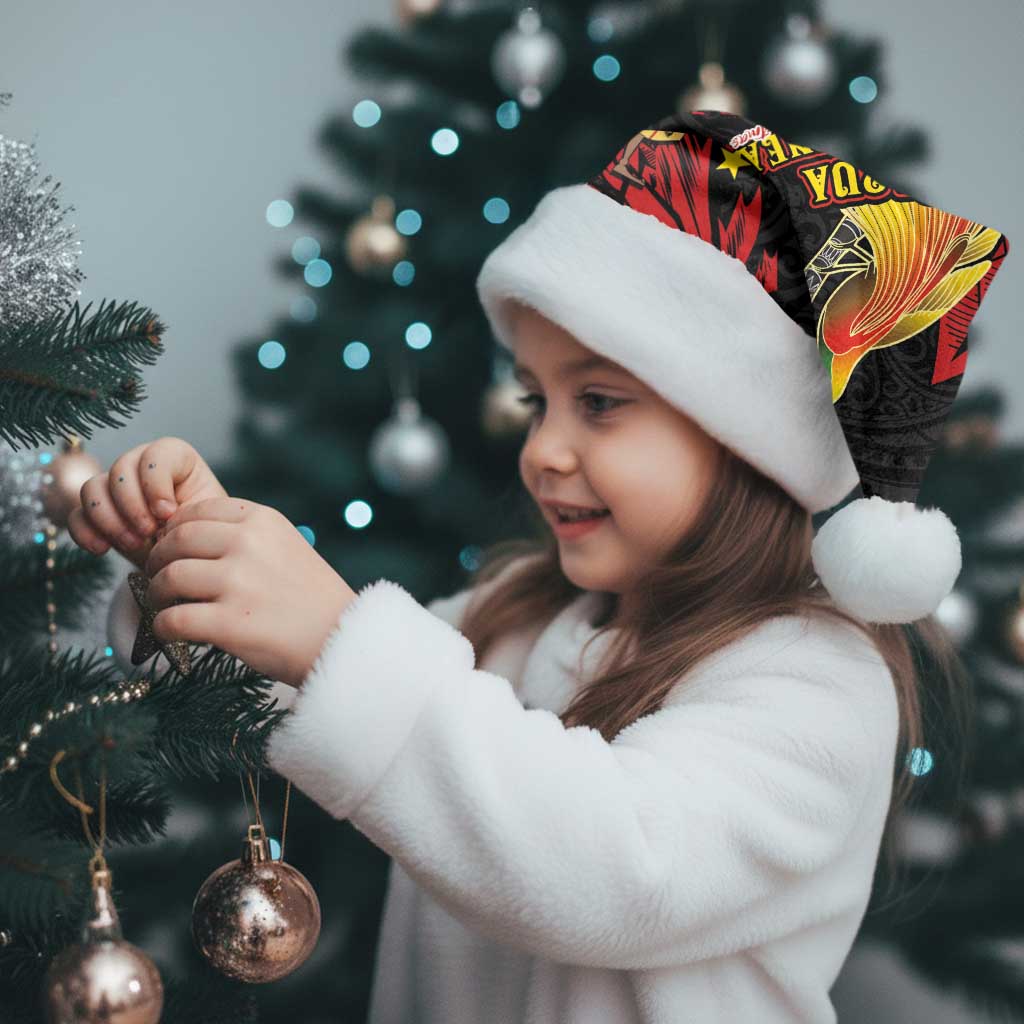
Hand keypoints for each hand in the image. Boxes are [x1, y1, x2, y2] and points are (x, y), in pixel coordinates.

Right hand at [67, 437, 227, 570]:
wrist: (188, 560)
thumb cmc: (203, 534)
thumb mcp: (206, 519)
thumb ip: (189, 509)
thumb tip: (162, 515)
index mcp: (176, 459)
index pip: (156, 454)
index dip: (156, 483)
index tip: (168, 513)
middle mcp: (141, 466)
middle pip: (120, 469)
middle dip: (132, 505)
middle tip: (148, 532)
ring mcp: (115, 488)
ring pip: (92, 488)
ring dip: (109, 519)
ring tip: (133, 544)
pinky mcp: (97, 514)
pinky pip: (76, 515)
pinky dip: (85, 532)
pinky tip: (102, 549)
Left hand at [143, 496, 357, 687]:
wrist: (343, 639)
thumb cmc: (312, 598)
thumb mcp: (287, 546)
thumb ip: (245, 536)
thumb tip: (184, 538)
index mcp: (263, 520)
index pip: (197, 511)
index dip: (174, 530)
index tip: (172, 548)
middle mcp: (248, 544)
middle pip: (176, 541)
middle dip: (158, 560)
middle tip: (157, 577)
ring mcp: (238, 583)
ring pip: (169, 578)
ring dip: (157, 594)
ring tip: (165, 605)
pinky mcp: (229, 623)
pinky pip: (172, 620)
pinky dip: (163, 628)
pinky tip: (170, 632)